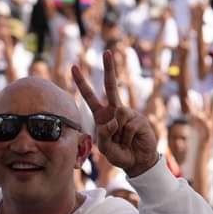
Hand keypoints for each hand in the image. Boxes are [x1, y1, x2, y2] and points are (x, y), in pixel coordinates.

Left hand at [72, 52, 157, 176]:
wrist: (137, 162)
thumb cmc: (119, 153)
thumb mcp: (104, 147)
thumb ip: (104, 134)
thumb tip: (113, 119)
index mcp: (102, 115)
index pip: (89, 96)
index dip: (82, 83)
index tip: (74, 67)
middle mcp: (115, 111)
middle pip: (111, 87)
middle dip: (110, 69)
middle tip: (108, 51)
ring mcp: (128, 113)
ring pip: (117, 116)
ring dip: (117, 134)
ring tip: (122, 142)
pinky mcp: (139, 119)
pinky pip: (128, 126)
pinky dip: (127, 137)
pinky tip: (131, 140)